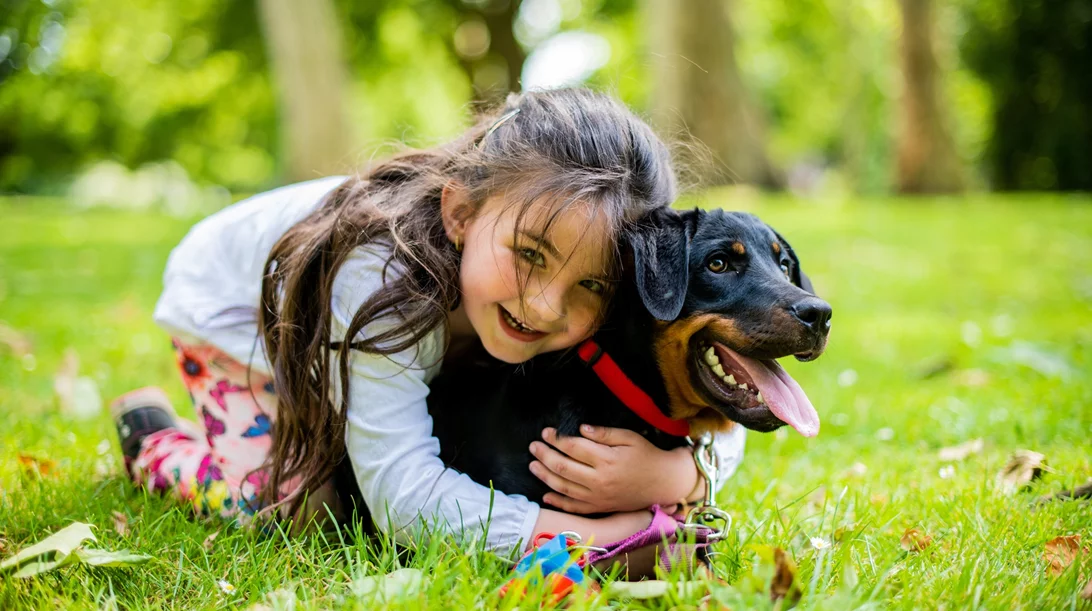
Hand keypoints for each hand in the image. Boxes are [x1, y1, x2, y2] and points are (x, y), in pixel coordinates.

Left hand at [528, 425, 700, 513]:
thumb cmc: (646, 456)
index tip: (546, 432)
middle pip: (563, 467)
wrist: (663, 483)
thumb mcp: (629, 437)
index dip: (556, 439)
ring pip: (564, 488)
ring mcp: (598, 497)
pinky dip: (558, 502)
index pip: (573, 447)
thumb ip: (603, 433)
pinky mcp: (600, 508)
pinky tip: (546, 495)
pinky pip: (575, 508)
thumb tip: (580, 428)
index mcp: (607, 460)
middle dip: (545, 455)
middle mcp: (600, 480)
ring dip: (545, 476)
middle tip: (533, 446)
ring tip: (532, 465)